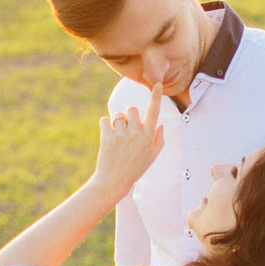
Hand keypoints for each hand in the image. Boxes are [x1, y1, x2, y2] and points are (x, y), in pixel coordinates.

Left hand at [89, 83, 164, 202]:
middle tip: (125, 128)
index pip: (154, 112)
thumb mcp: (151, 158)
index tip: (156, 83)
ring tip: (116, 136)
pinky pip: (105, 120)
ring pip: (118, 115)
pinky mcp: (108, 138)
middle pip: (132, 109)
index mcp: (149, 138)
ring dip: (116, 122)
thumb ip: (158, 141)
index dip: (155, 97)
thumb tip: (160, 125)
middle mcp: (137, 134)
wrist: (114, 182)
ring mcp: (122, 136)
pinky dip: (104, 125)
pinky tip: (106, 136)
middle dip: (128, 115)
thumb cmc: (134, 170)